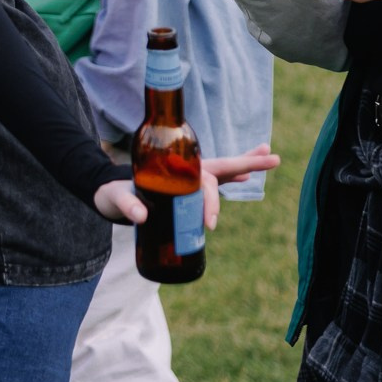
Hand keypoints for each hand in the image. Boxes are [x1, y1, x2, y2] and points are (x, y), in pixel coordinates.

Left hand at [92, 145, 279, 227]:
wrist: (108, 192)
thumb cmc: (112, 193)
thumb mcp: (116, 198)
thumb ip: (127, 205)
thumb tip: (141, 216)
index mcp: (173, 171)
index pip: (203, 183)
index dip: (210, 201)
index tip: (208, 224)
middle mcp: (185, 171)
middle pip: (222, 166)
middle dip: (247, 164)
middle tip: (274, 158)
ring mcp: (188, 177)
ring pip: (222, 171)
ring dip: (245, 166)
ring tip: (268, 158)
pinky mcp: (186, 187)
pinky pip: (214, 183)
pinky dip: (232, 180)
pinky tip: (247, 180)